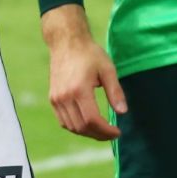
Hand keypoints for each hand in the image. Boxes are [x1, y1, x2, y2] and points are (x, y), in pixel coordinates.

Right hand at [40, 5, 127, 140]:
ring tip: (103, 131)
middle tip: (112, 134)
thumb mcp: (108, 69)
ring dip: (87, 133)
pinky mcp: (53, 99)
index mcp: (79, 90)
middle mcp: (64, 97)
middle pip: (81, 127)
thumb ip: (115, 92)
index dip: (106, 131)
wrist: (67, 43)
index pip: (92, 120)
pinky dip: (76, 126)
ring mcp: (56, 99)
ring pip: (71, 127)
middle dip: (99, 135)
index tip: (118, 132)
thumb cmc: (90, 54)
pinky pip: (64, 121)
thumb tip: (123, 112)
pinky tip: (88, 124)